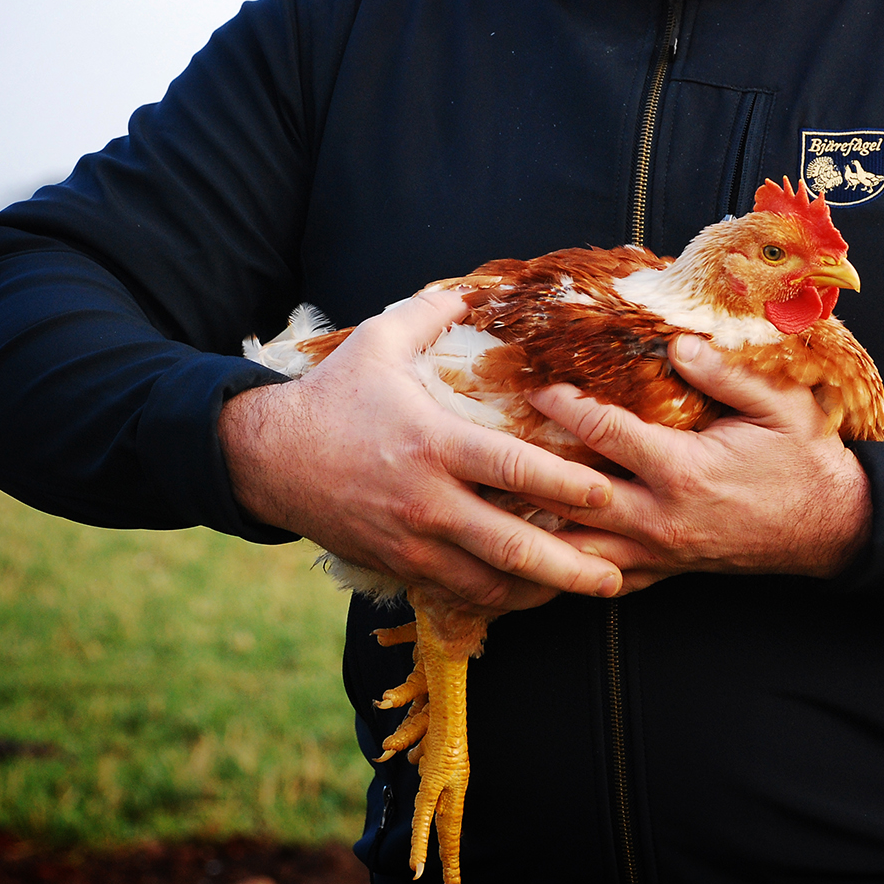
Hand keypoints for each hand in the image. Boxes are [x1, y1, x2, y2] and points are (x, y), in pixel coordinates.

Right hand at [218, 291, 621, 612]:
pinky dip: (499, 598)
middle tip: (617, 576)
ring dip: (540, 592)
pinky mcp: (399, 565)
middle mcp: (426, 501)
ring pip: (488, 583)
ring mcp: (412, 541)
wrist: (266, 457)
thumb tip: (477, 285)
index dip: (564, 485)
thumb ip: (432, 313)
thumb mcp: (377, 342)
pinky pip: (458, 592)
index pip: (512, 469)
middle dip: (568, 567)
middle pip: (509, 545)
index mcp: (433, 443)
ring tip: (586, 589)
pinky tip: (531, 593)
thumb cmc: (332, 397)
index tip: (607, 491)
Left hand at [526, 334, 871, 592]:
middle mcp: (661, 519)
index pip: (605, 434)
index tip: (533, 382)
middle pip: (571, 495)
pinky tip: (529, 542)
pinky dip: (559, 563)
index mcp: (684, 472)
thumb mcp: (781, 405)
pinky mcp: (660, 571)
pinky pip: (597, 575)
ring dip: (533, 522)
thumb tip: (676, 342)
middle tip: (489, 437)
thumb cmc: (804, 461)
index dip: (563, 405)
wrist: (830, 526)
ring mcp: (657, 552)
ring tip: (492, 495)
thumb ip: (727, 372)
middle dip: (527, 464)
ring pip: (574, 547)